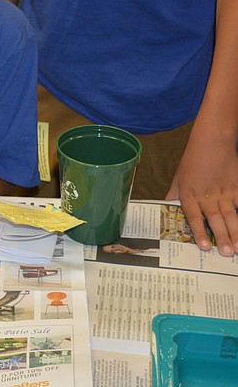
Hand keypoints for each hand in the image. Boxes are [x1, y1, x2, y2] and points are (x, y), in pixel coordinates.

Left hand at [167, 135, 237, 255]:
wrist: (212, 142)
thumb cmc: (192, 161)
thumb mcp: (178, 179)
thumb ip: (174, 196)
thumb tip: (165, 209)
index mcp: (190, 195)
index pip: (194, 217)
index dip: (199, 232)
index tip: (205, 247)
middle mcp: (207, 196)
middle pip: (216, 219)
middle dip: (222, 237)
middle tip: (227, 253)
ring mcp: (225, 192)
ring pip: (232, 216)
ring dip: (236, 233)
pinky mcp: (237, 187)